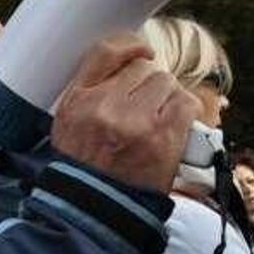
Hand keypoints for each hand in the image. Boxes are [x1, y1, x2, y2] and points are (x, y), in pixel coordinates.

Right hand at [51, 33, 200, 191]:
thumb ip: (89, 93)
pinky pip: (185, 102)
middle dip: (147, 85)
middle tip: (145, 107)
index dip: (129, 46)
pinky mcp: (161, 136)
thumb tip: (127, 66)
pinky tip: (174, 124)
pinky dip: (184, 110)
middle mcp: (103, 105)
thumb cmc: (84, 167)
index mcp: (76, 100)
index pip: (105, 52)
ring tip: (157, 120)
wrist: (96, 207)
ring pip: (165, 82)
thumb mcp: (68, 123)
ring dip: (165, 98)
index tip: (141, 52)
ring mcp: (134, 120)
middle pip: (141, 68)